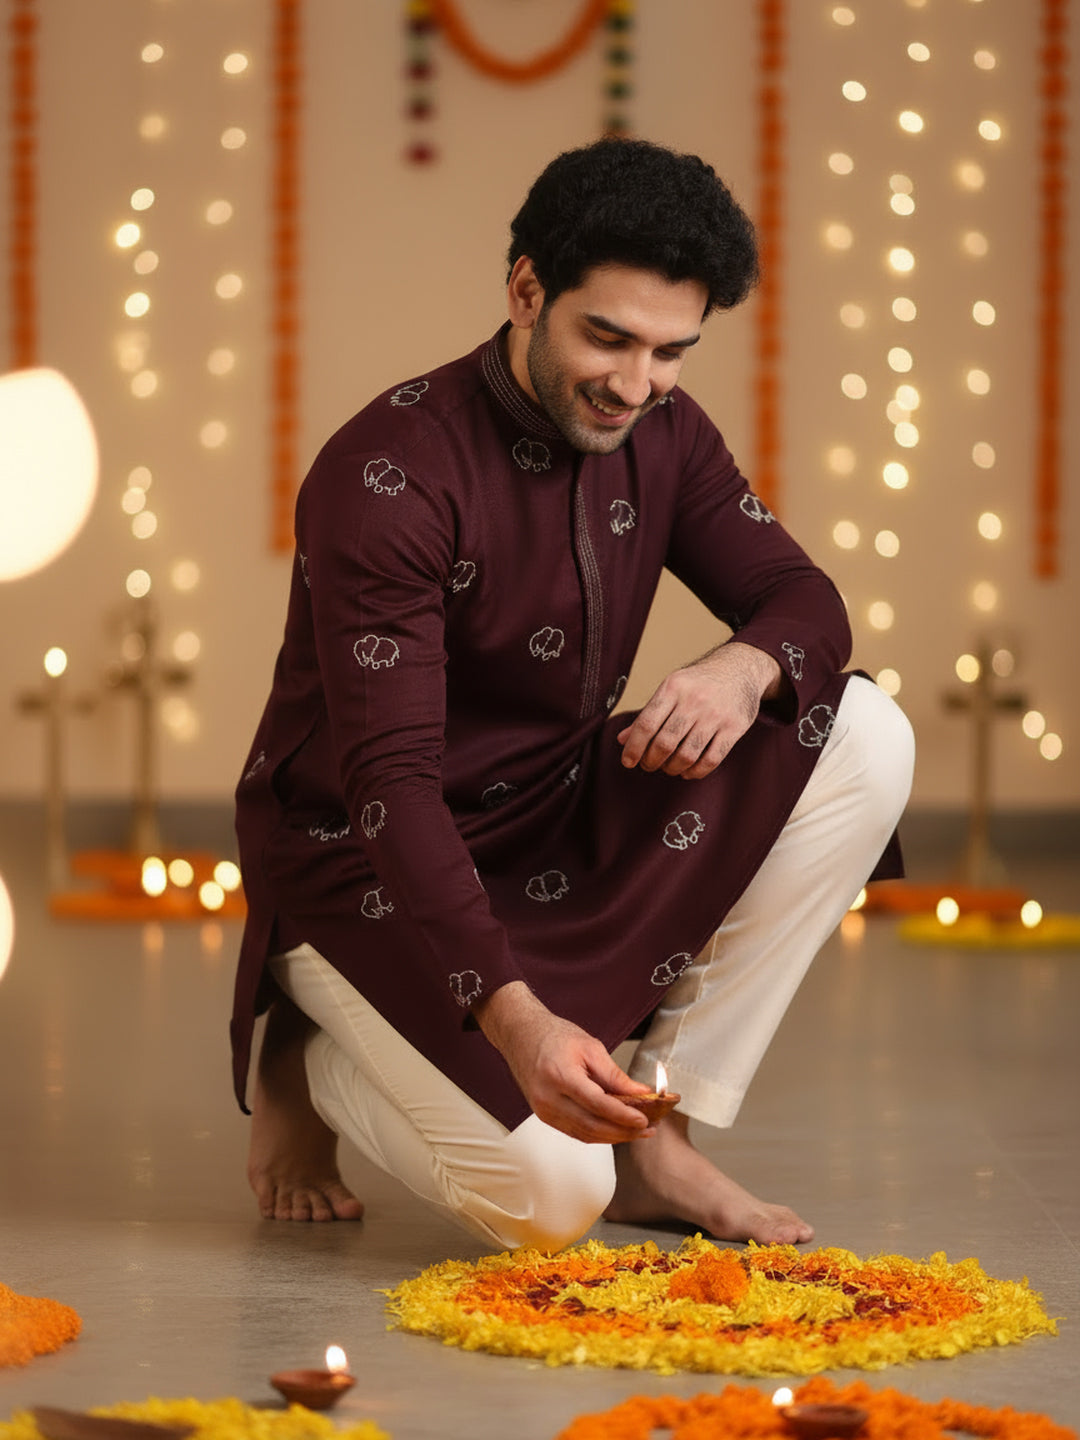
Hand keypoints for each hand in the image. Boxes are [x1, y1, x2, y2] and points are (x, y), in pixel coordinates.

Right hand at [473, 982, 653, 1143]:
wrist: (522, 1035)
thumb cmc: (553, 1036)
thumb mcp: (590, 1047)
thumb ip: (615, 1075)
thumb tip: (641, 1093)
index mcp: (560, 1076)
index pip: (598, 1105)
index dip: (623, 1116)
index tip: (644, 1120)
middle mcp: (548, 1098)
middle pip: (592, 1126)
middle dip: (623, 1132)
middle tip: (647, 1130)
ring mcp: (543, 1110)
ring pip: (584, 1134)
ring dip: (613, 1136)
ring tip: (636, 1132)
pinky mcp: (544, 1116)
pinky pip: (575, 1132)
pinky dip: (597, 1134)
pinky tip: (614, 1130)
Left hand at [617, 641, 781, 779]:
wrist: (740, 669)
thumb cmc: (698, 682)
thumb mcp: (671, 689)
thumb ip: (648, 715)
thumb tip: (622, 739)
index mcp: (673, 687)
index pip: (646, 724)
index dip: (634, 747)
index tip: (628, 762)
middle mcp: (694, 700)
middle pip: (665, 743)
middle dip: (651, 761)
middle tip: (648, 765)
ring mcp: (716, 715)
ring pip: (686, 755)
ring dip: (672, 768)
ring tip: (668, 767)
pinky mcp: (734, 727)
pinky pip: (711, 759)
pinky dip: (696, 772)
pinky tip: (688, 771)